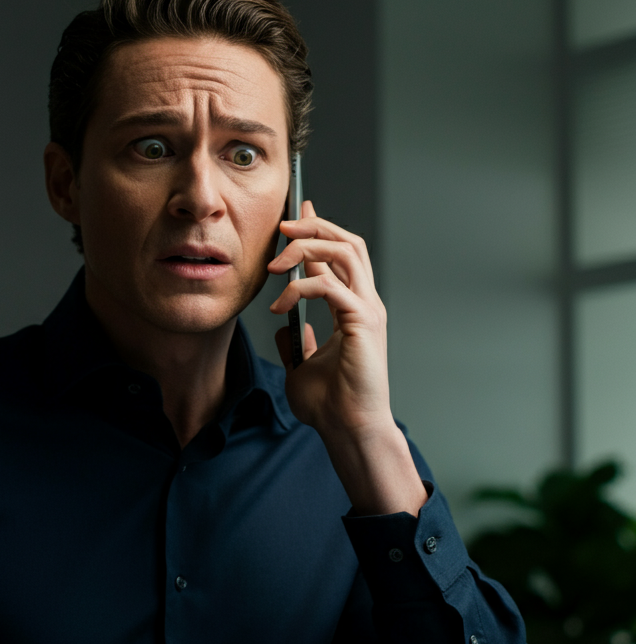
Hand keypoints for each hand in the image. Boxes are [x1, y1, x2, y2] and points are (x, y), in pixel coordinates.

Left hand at [267, 201, 426, 515]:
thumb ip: (297, 342)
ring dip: (306, 248)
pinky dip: (300, 288)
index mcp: (354, 309)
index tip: (295, 215)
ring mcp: (367, 310)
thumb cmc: (330, 405)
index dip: (319, 230)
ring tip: (275, 261)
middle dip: (314, 227)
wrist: (347, 429)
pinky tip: (280, 306)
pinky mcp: (362, 322)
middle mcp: (365, 303)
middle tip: (282, 226)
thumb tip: (286, 327)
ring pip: (344, 253)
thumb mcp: (303, 366)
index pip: (341, 255)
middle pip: (347, 242)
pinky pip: (329, 286)